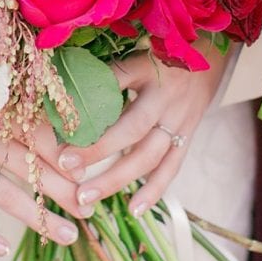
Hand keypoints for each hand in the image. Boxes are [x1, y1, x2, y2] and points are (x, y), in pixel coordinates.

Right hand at [0, 108, 82, 255]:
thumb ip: (3, 122)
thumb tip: (55, 142)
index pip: (35, 133)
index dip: (64, 153)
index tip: (88, 171)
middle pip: (29, 165)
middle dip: (63, 189)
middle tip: (89, 209)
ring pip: (4, 193)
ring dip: (39, 217)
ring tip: (68, 235)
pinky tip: (2, 249)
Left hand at [61, 51, 223, 215]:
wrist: (208, 56)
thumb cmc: (156, 52)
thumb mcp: (129, 50)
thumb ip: (98, 67)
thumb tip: (53, 83)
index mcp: (146, 70)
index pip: (110, 87)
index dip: (86, 104)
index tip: (55, 124)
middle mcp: (165, 98)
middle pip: (131, 128)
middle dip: (97, 150)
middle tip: (65, 167)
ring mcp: (179, 121)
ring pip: (149, 155)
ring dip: (117, 178)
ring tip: (86, 197)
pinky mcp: (187, 137)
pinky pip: (172, 167)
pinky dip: (154, 190)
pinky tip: (134, 210)